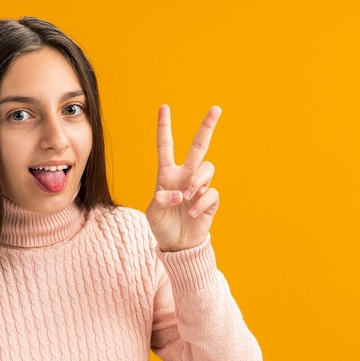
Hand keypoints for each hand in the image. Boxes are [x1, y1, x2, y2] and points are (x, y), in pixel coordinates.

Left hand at [146, 105, 221, 251]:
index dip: (164, 127)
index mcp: (167, 174)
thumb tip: (180, 193)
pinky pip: (210, 193)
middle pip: (199, 146)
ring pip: (206, 168)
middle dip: (207, 127)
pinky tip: (191, 214)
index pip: (165, 146)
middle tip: (216, 109)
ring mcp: (199, 187)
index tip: (164, 107)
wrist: (177, 245)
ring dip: (196, 181)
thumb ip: (161, 200)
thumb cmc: (162, 226)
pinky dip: (200, 203)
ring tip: (186, 198)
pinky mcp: (210, 200)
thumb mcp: (153, 212)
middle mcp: (185, 176)